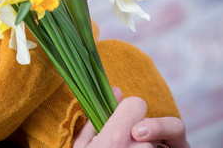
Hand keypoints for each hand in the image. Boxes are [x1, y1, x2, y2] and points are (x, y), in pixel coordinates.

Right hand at [73, 87, 188, 147]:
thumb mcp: (80, 147)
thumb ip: (96, 117)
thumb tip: (114, 91)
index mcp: (116, 136)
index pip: (137, 104)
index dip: (128, 110)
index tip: (119, 120)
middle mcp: (137, 147)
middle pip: (145, 127)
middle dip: (135, 134)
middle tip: (119, 146)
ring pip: (153, 145)